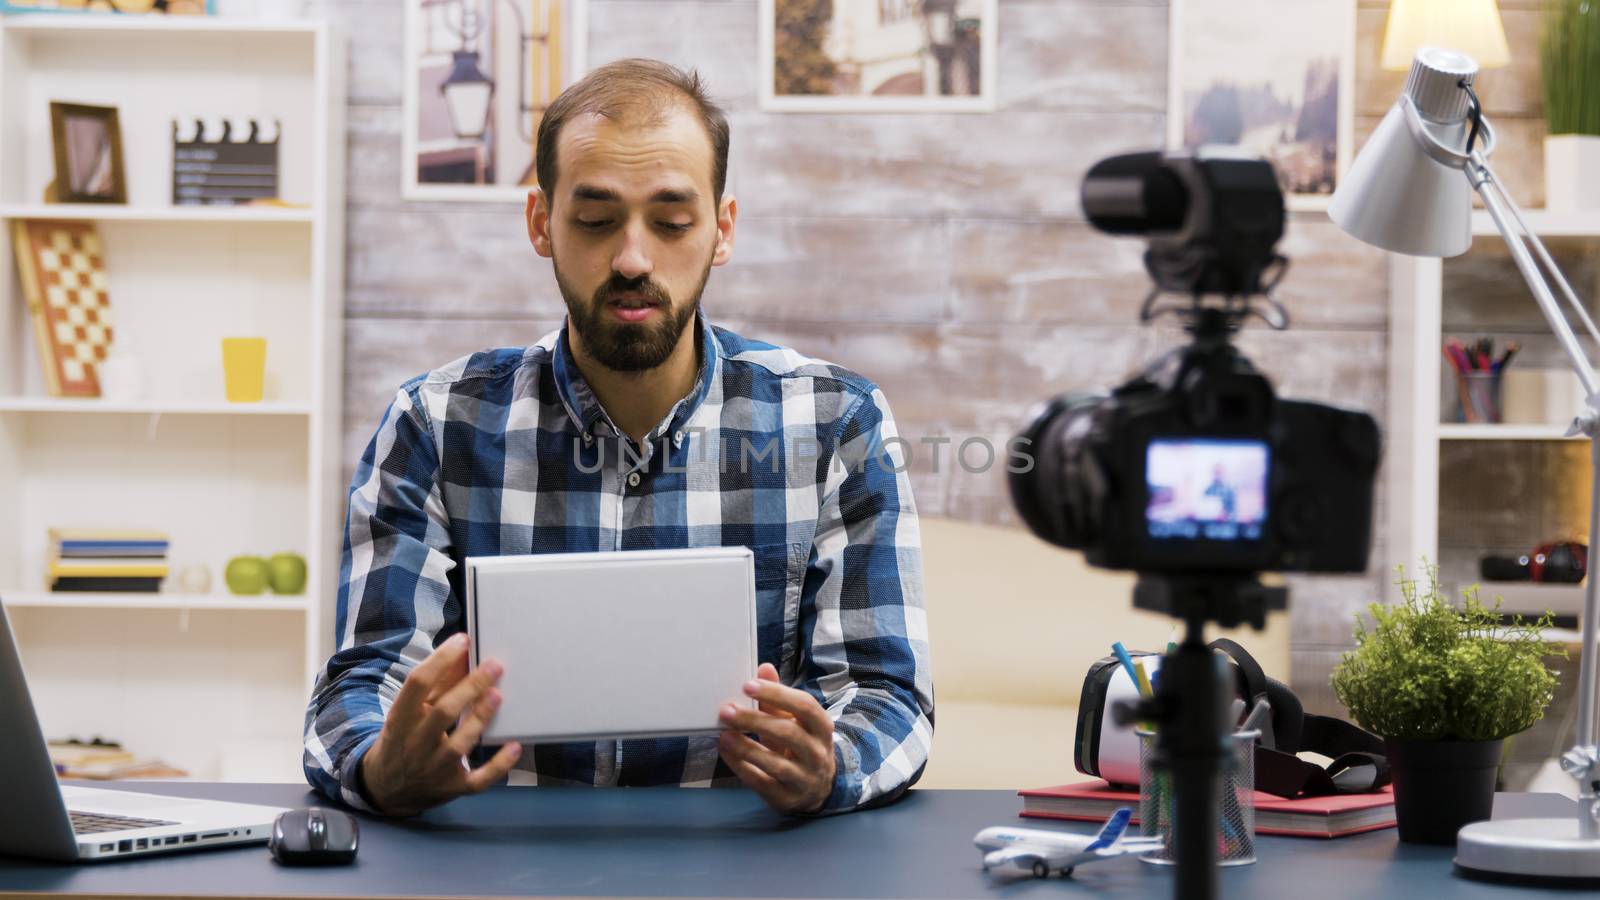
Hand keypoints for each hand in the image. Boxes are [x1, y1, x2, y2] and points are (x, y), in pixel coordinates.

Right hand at [359, 633, 521, 816]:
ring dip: (479, 720)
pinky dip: (497, 766)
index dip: (440, 660)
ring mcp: (434, 769)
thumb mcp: (408, 712)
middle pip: (442, 713)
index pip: (417, 684)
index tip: (462, 641)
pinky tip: (513, 748)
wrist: (385, 790)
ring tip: (497, 696)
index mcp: (400, 719)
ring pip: (458, 745)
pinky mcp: (452, 788)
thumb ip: (435, 685)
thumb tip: (461, 654)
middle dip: (469, 688)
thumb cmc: (403, 740)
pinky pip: (477, 780)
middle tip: (495, 666)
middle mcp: (415, 745)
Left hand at [717, 662, 836, 813]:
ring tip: (724, 734)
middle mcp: (817, 753)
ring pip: (776, 763)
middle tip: (726, 711)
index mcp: (821, 727)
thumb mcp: (794, 721)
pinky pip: (762, 783)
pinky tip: (726, 752)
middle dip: (755, 720)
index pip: (804, 706)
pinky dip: (742, 767)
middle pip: (788, 733)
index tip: (748, 685)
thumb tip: (764, 668)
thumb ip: (778, 697)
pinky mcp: (787, 797)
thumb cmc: (801, 744)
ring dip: (747, 748)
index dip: (776, 694)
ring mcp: (804, 778)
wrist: (818, 787)